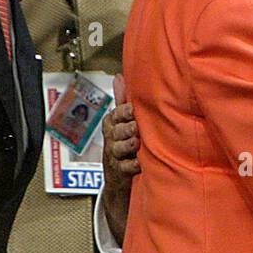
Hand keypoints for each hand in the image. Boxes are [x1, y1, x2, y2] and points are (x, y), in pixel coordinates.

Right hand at [100, 73, 138, 243]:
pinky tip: (141, 163)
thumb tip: (119, 76)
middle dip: (126, 128)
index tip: (133, 110)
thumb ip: (122, 100)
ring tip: (136, 143)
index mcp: (111, 123)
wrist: (118, 176)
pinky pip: (125, 167)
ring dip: (128, 145)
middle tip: (135, 127)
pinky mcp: (118, 171)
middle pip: (117, 130)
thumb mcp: (121, 121)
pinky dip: (133, 165)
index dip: (124, 112)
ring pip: (120, 148)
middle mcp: (111, 138)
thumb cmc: (123, 142)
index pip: (116, 114)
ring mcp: (114, 155)